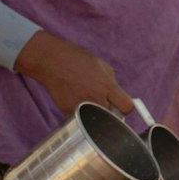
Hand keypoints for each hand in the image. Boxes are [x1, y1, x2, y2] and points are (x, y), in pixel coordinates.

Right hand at [14, 31, 132, 115]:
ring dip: (95, 113)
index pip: (127, 107)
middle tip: (102, 101)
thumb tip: (118, 95)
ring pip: (97, 119)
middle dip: (110, 111)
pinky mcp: (69, 112)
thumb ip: (112, 82)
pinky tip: (75, 98)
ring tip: (86, 97)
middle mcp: (96, 98)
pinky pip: (81, 117)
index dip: (125, 108)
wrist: (51, 61)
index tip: (121, 107)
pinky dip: (80, 111)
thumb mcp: (101, 65)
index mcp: (107, 86)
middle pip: (112, 116)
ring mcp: (82, 107)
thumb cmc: (76, 60)